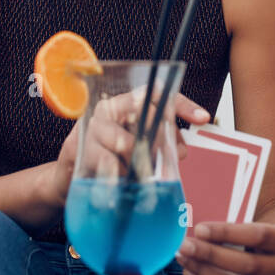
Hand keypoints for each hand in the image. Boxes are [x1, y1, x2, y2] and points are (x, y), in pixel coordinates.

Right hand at [47, 93, 210, 208]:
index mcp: (125, 102)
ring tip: (138, 174)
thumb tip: (182, 150)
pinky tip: (120, 180)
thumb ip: (163, 144)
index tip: (204, 118)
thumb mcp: (140, 148)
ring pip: (129, 143)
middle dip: (162, 141)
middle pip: (146, 116)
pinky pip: (111, 163)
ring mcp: (92, 127)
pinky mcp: (79, 147)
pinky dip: (121, 176)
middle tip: (166, 158)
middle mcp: (108, 108)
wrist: (70, 177)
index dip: (183, 104)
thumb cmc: (112, 158)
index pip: (158, 93)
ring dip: (139, 164)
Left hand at [174, 221, 274, 274]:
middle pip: (247, 265)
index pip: (257, 236)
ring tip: (184, 260)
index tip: (199, 229)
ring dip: (204, 273)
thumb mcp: (250, 230)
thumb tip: (196, 236)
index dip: (226, 233)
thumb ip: (227, 232)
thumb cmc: (254, 244)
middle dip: (210, 255)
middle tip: (184, 247)